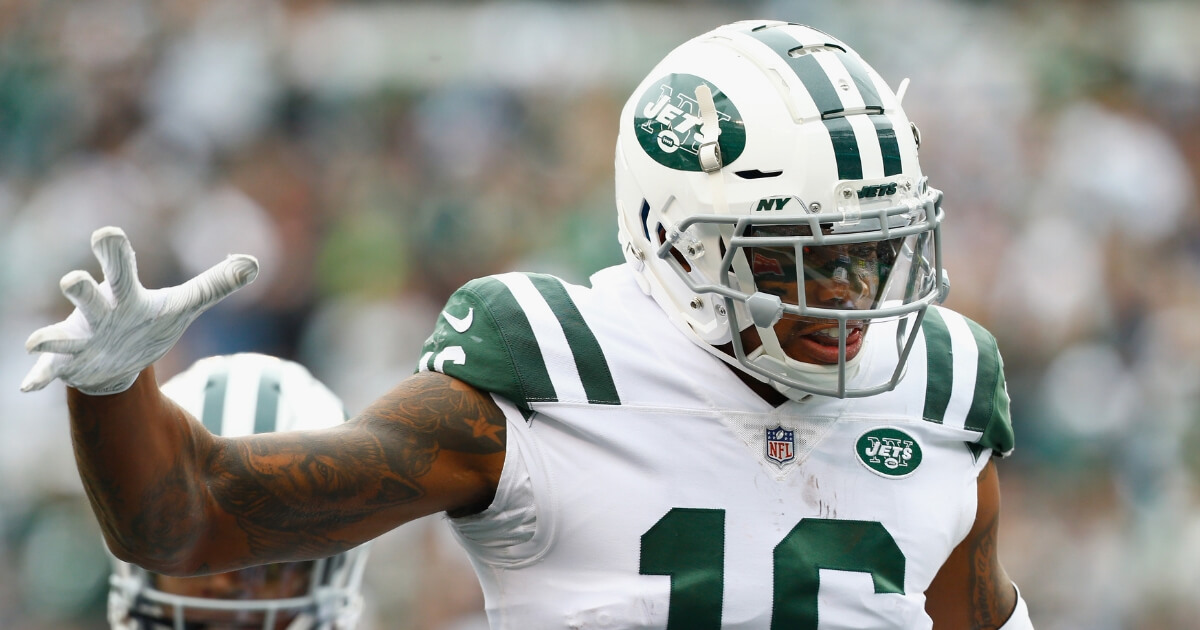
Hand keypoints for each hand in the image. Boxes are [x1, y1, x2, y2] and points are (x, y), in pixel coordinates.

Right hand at [20, 226, 258, 394]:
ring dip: (52, 337)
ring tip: (38, 341)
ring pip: (63, 335)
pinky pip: (49, 371)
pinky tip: (29, 385)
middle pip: (88, 296)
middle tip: (74, 280)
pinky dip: (39, 376)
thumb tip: (254, 263)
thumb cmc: (148, 324)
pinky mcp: (68, 365)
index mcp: (125, 294)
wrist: (117, 362)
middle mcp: (98, 312)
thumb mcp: (184, 306)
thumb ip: (215, 285)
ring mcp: (79, 339)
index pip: (120, 267)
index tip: (107, 234)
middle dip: (81, 289)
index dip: (113, 250)